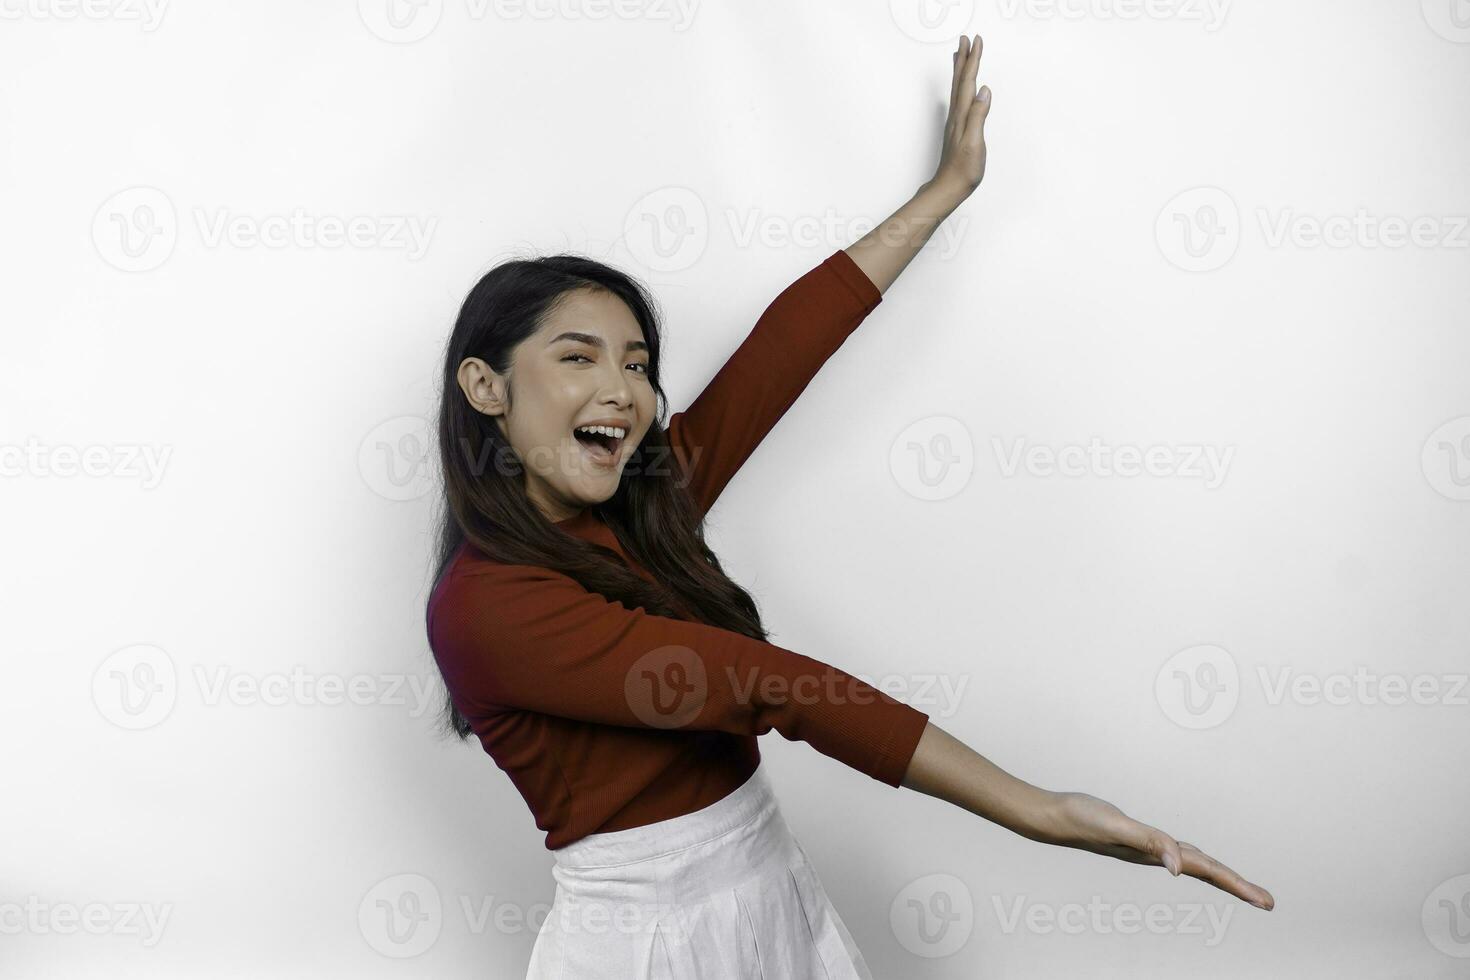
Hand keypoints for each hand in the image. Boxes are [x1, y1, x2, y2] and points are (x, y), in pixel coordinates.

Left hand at [929, 34, 992, 199]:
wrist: (948, 187)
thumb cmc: (963, 170)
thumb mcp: (974, 143)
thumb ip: (978, 116)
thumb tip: (984, 90)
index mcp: (962, 115)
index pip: (969, 81)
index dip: (973, 60)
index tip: (976, 41)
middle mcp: (957, 115)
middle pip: (960, 81)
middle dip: (965, 58)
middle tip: (966, 38)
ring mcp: (956, 121)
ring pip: (958, 88)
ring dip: (960, 69)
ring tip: (960, 53)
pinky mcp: (957, 128)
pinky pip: (958, 99)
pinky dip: (961, 86)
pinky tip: (964, 87)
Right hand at [1040, 790, 1275, 910]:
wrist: (1052, 817)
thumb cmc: (1081, 819)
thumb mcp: (1117, 828)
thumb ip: (1148, 843)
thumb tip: (1178, 869)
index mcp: (1157, 854)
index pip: (1207, 870)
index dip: (1237, 884)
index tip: (1264, 902)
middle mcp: (1156, 855)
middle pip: (1207, 871)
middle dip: (1238, 886)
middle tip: (1267, 902)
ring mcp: (1148, 848)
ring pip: (1194, 863)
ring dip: (1220, 875)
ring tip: (1242, 887)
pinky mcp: (1138, 838)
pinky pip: (1174, 850)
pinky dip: (1192, 858)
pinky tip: (1190, 861)